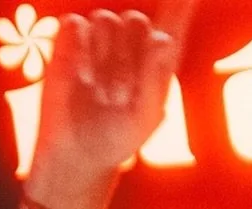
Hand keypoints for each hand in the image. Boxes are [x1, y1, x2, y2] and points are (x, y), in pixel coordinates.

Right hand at [31, 5, 194, 191]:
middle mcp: (130, 47)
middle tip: (121, 97)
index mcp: (156, 63)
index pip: (172, 26)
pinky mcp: (70, 41)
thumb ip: (155, 79)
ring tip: (103, 96)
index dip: (181, 4)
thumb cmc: (118, 137)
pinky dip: (81, 51)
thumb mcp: (145, 116)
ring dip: (106, 60)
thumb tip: (162, 41)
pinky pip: (78, 24)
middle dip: (129, 59)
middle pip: (136, 21)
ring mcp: (100, 42)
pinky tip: (83, 79)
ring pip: (107, 20)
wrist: (79, 150)